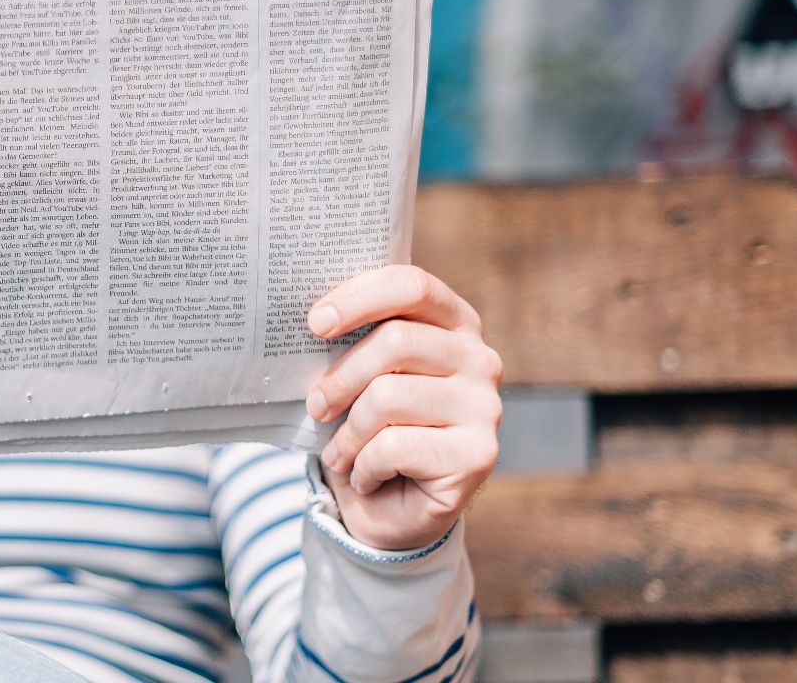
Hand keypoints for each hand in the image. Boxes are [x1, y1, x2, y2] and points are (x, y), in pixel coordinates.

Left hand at [304, 265, 501, 550]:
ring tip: (340, 452)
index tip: (315, 323)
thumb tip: (311, 319)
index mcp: (454, 323)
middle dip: (341, 377)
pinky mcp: (478, 455)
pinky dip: (364, 466)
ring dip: (349, 433)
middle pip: (396, 341)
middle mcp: (480, 359)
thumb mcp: (358, 377)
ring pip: (389, 396)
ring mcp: (486, 407)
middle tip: (315, 407)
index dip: (359, 297)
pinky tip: (366, 477)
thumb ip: (351, 341)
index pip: (412, 286)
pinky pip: (395, 446)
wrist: (391, 511)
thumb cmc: (369, 429)